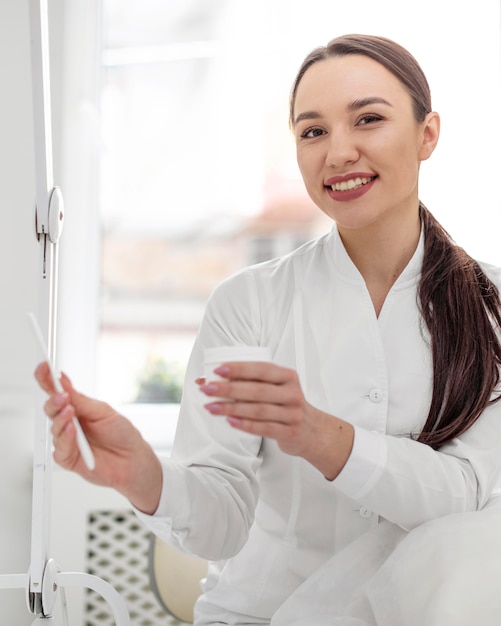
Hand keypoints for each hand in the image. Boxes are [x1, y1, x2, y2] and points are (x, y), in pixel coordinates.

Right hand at [34, 362, 162, 513]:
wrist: (133, 459)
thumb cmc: (122, 434)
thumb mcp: (103, 411)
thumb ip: (80, 400)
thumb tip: (63, 382)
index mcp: (77, 408)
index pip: (57, 392)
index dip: (47, 380)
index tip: (43, 367)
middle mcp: (69, 423)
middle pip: (51, 409)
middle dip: (53, 401)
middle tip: (61, 397)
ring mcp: (68, 440)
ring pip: (53, 428)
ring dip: (61, 420)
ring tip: (70, 413)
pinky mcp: (68, 458)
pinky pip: (59, 448)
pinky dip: (65, 438)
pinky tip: (73, 431)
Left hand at [200, 361, 353, 479]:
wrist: (312, 431)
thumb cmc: (286, 405)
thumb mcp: (276, 388)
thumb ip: (250, 382)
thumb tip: (209, 379)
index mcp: (287, 376)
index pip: (261, 369)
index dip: (239, 369)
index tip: (218, 370)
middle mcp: (292, 393)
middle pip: (257, 390)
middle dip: (228, 389)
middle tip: (207, 389)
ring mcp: (292, 413)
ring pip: (258, 410)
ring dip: (231, 408)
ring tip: (211, 407)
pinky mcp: (290, 432)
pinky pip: (264, 428)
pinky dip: (245, 424)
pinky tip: (230, 421)